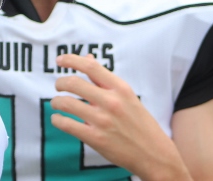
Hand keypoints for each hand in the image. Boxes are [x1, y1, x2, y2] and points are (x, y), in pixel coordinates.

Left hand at [52, 54, 189, 180]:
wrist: (155, 155)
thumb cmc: (140, 124)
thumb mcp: (127, 96)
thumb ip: (104, 79)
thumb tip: (86, 58)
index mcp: (121, 88)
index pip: (91, 67)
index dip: (71, 60)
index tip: (60, 60)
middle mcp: (111, 101)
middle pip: (73, 83)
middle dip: (59, 83)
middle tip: (58, 86)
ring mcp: (103, 120)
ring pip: (66, 103)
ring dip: (56, 102)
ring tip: (57, 104)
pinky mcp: (95, 138)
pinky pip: (67, 124)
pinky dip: (57, 120)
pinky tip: (58, 119)